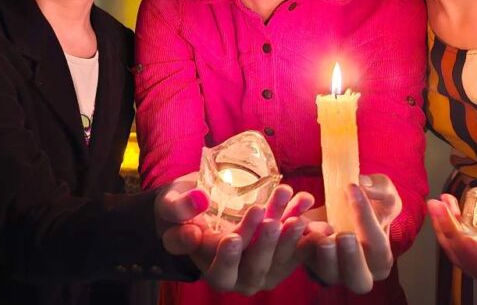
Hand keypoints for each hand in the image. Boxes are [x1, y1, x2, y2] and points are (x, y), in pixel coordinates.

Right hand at [155, 175, 315, 294]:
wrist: (204, 206)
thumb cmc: (182, 210)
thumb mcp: (170, 205)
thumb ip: (178, 208)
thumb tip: (199, 200)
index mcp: (211, 270)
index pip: (222, 271)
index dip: (227, 258)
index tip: (232, 238)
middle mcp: (240, 277)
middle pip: (256, 267)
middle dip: (265, 244)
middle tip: (271, 220)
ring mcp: (264, 269)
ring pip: (281, 257)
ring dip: (290, 234)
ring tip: (297, 208)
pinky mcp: (283, 256)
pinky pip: (296, 243)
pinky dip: (304, 224)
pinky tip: (306, 202)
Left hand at [299, 177, 399, 293]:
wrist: (344, 207)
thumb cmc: (372, 203)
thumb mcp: (384, 191)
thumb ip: (379, 189)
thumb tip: (362, 185)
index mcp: (380, 259)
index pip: (377, 247)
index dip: (366, 219)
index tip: (352, 189)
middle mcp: (357, 272)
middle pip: (357, 278)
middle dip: (350, 258)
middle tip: (344, 236)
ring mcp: (330, 270)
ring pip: (326, 273)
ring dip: (320, 256)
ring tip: (316, 234)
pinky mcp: (307, 261)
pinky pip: (300, 258)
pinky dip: (296, 243)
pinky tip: (292, 223)